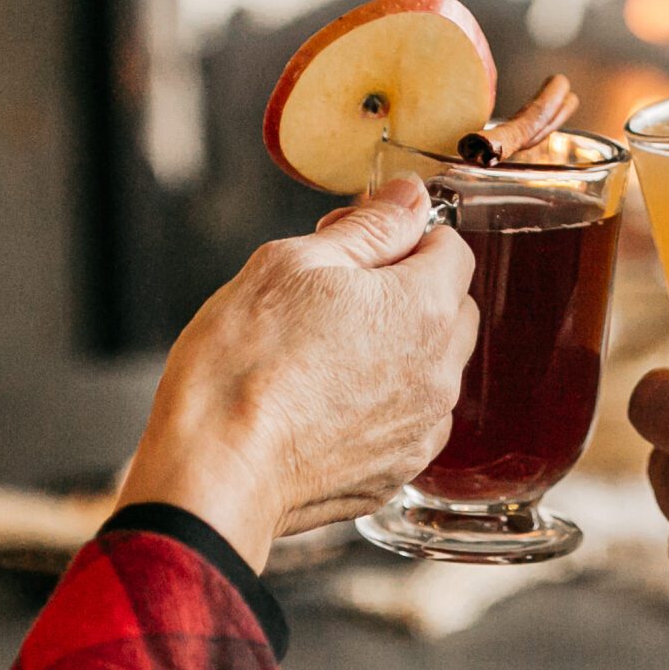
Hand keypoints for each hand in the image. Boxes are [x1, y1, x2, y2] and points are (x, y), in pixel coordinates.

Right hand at [120, 177, 477, 569]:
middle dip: (409, 290)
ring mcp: (422, 428)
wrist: (216, 470)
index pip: (452, 248)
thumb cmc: (241, 367)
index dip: (404, 236)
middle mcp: (438, 372)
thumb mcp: (293, 264)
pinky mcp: (398, 470)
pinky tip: (328, 399)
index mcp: (423, 309)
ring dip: (399, 349)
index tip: (361, 243)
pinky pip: (410, 419)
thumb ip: (368, 228)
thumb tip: (409, 199)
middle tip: (336, 292)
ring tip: (324, 352)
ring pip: (433, 367)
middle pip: (452, 309)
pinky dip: (384, 403)